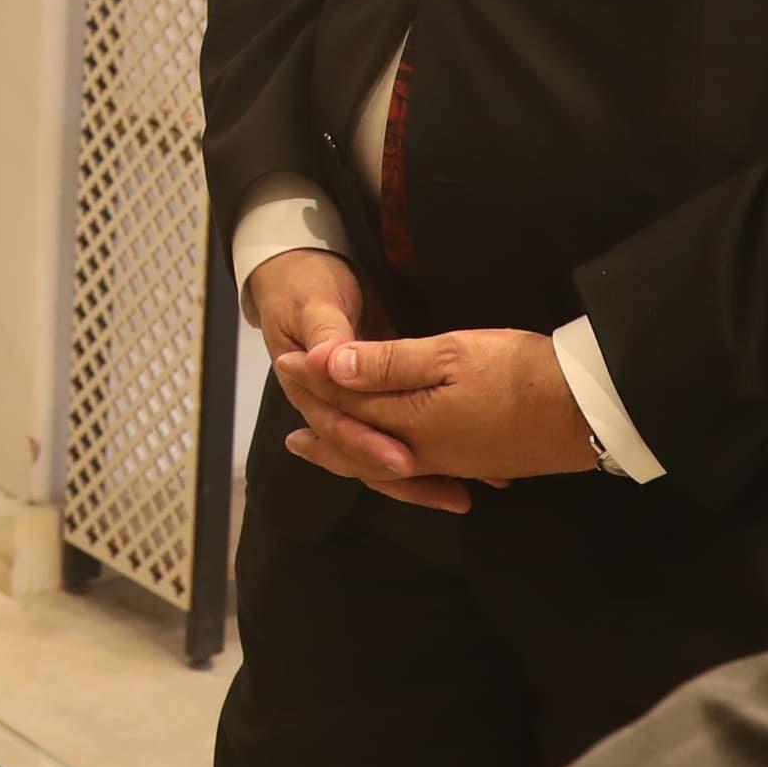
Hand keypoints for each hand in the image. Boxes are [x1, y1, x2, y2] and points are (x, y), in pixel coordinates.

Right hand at [245, 246, 471, 512]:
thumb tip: (329, 362)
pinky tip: (469, 466)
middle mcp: (332, 407)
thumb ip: (327, 334)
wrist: (298, 271)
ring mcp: (358, 403)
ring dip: (425, 475)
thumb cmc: (306, 285)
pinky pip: (405, 430)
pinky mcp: (382, 393)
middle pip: (366, 454)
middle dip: (410, 478)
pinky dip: (434, 449)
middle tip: (454, 496)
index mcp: (308, 391)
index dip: (370, 445)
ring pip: (387, 448)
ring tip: (465, 494)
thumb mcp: (315, 305)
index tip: (406, 461)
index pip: (341, 428)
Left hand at [312, 329, 602, 488]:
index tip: (284, 361)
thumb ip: (388, 364)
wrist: (588, 410)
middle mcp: (422, 453)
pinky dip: (388, 467)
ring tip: (322, 449)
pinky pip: (414, 473)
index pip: (346, 402)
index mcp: (409, 424)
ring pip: (383, 464)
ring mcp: (451, 463)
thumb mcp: (449, 354)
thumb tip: (329, 365)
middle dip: (321, 428)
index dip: (314, 380)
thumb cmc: (518, 372)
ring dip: (349, 453)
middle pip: (357, 445)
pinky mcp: (475, 464)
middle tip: (290, 428)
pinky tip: (395, 463)